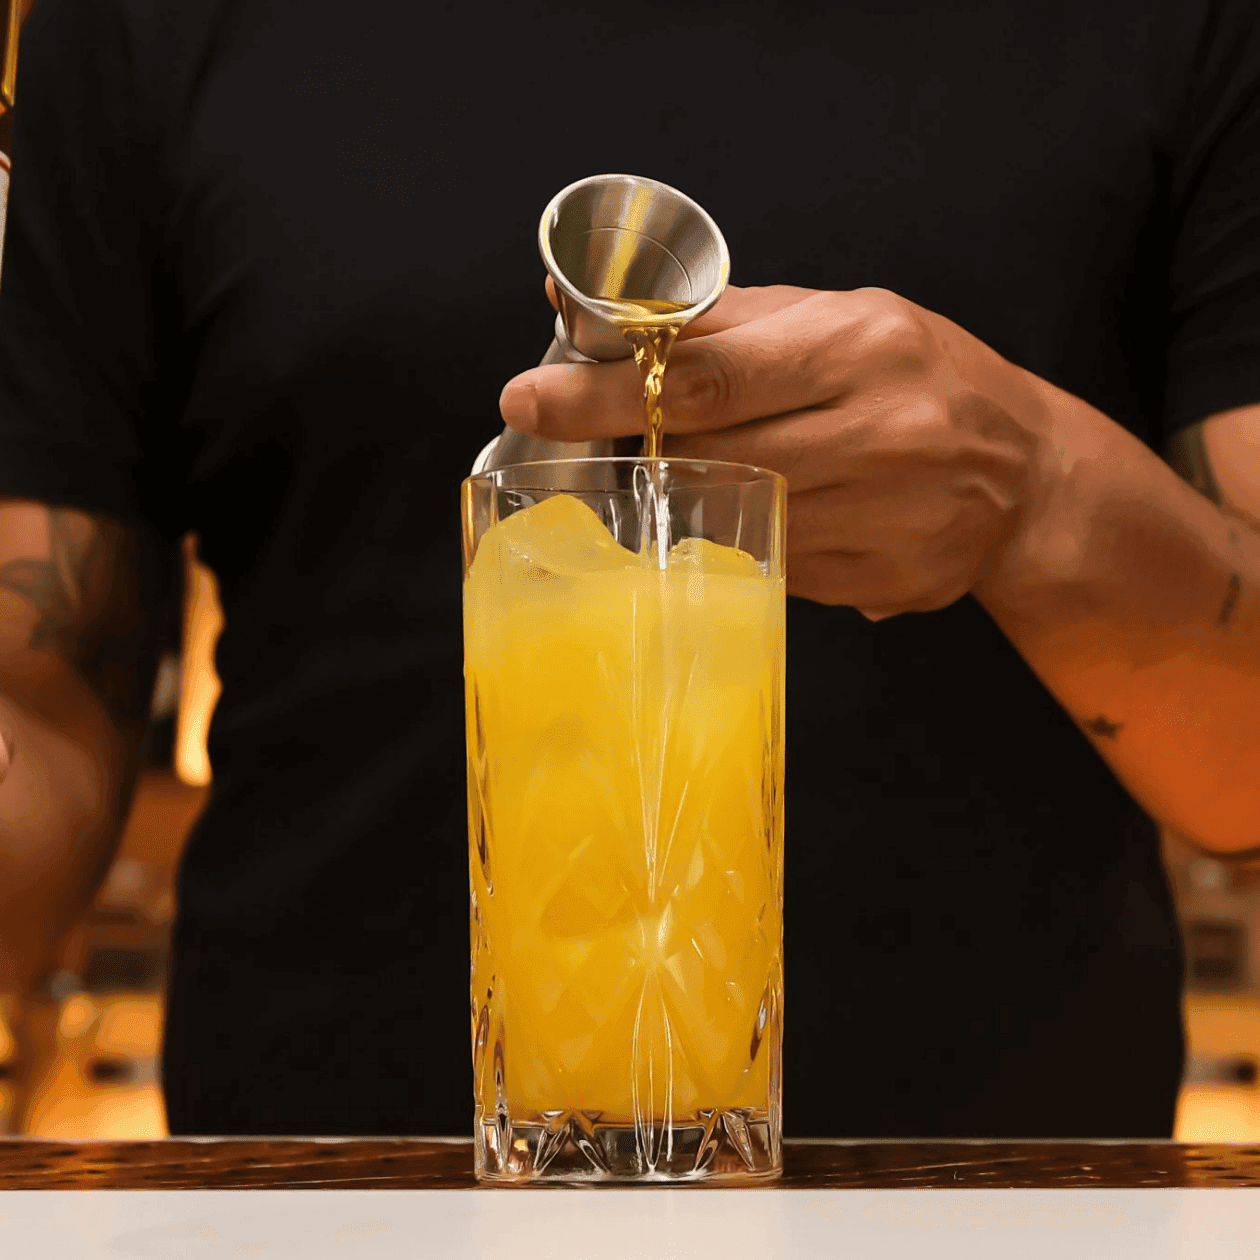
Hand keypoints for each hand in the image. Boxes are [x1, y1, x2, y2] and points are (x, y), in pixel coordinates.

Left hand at [500, 284, 1051, 617]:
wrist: (1028, 476)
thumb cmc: (918, 376)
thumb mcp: (839, 319)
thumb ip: (724, 321)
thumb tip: (597, 312)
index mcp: (861, 348)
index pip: (709, 375)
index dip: (608, 392)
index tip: (530, 397)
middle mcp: (878, 434)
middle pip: (712, 456)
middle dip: (634, 448)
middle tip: (572, 431)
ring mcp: (885, 518)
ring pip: (737, 521)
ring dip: (697, 498)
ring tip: (709, 467)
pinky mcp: (883, 582)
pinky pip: (777, 569)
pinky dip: (753, 541)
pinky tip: (777, 513)